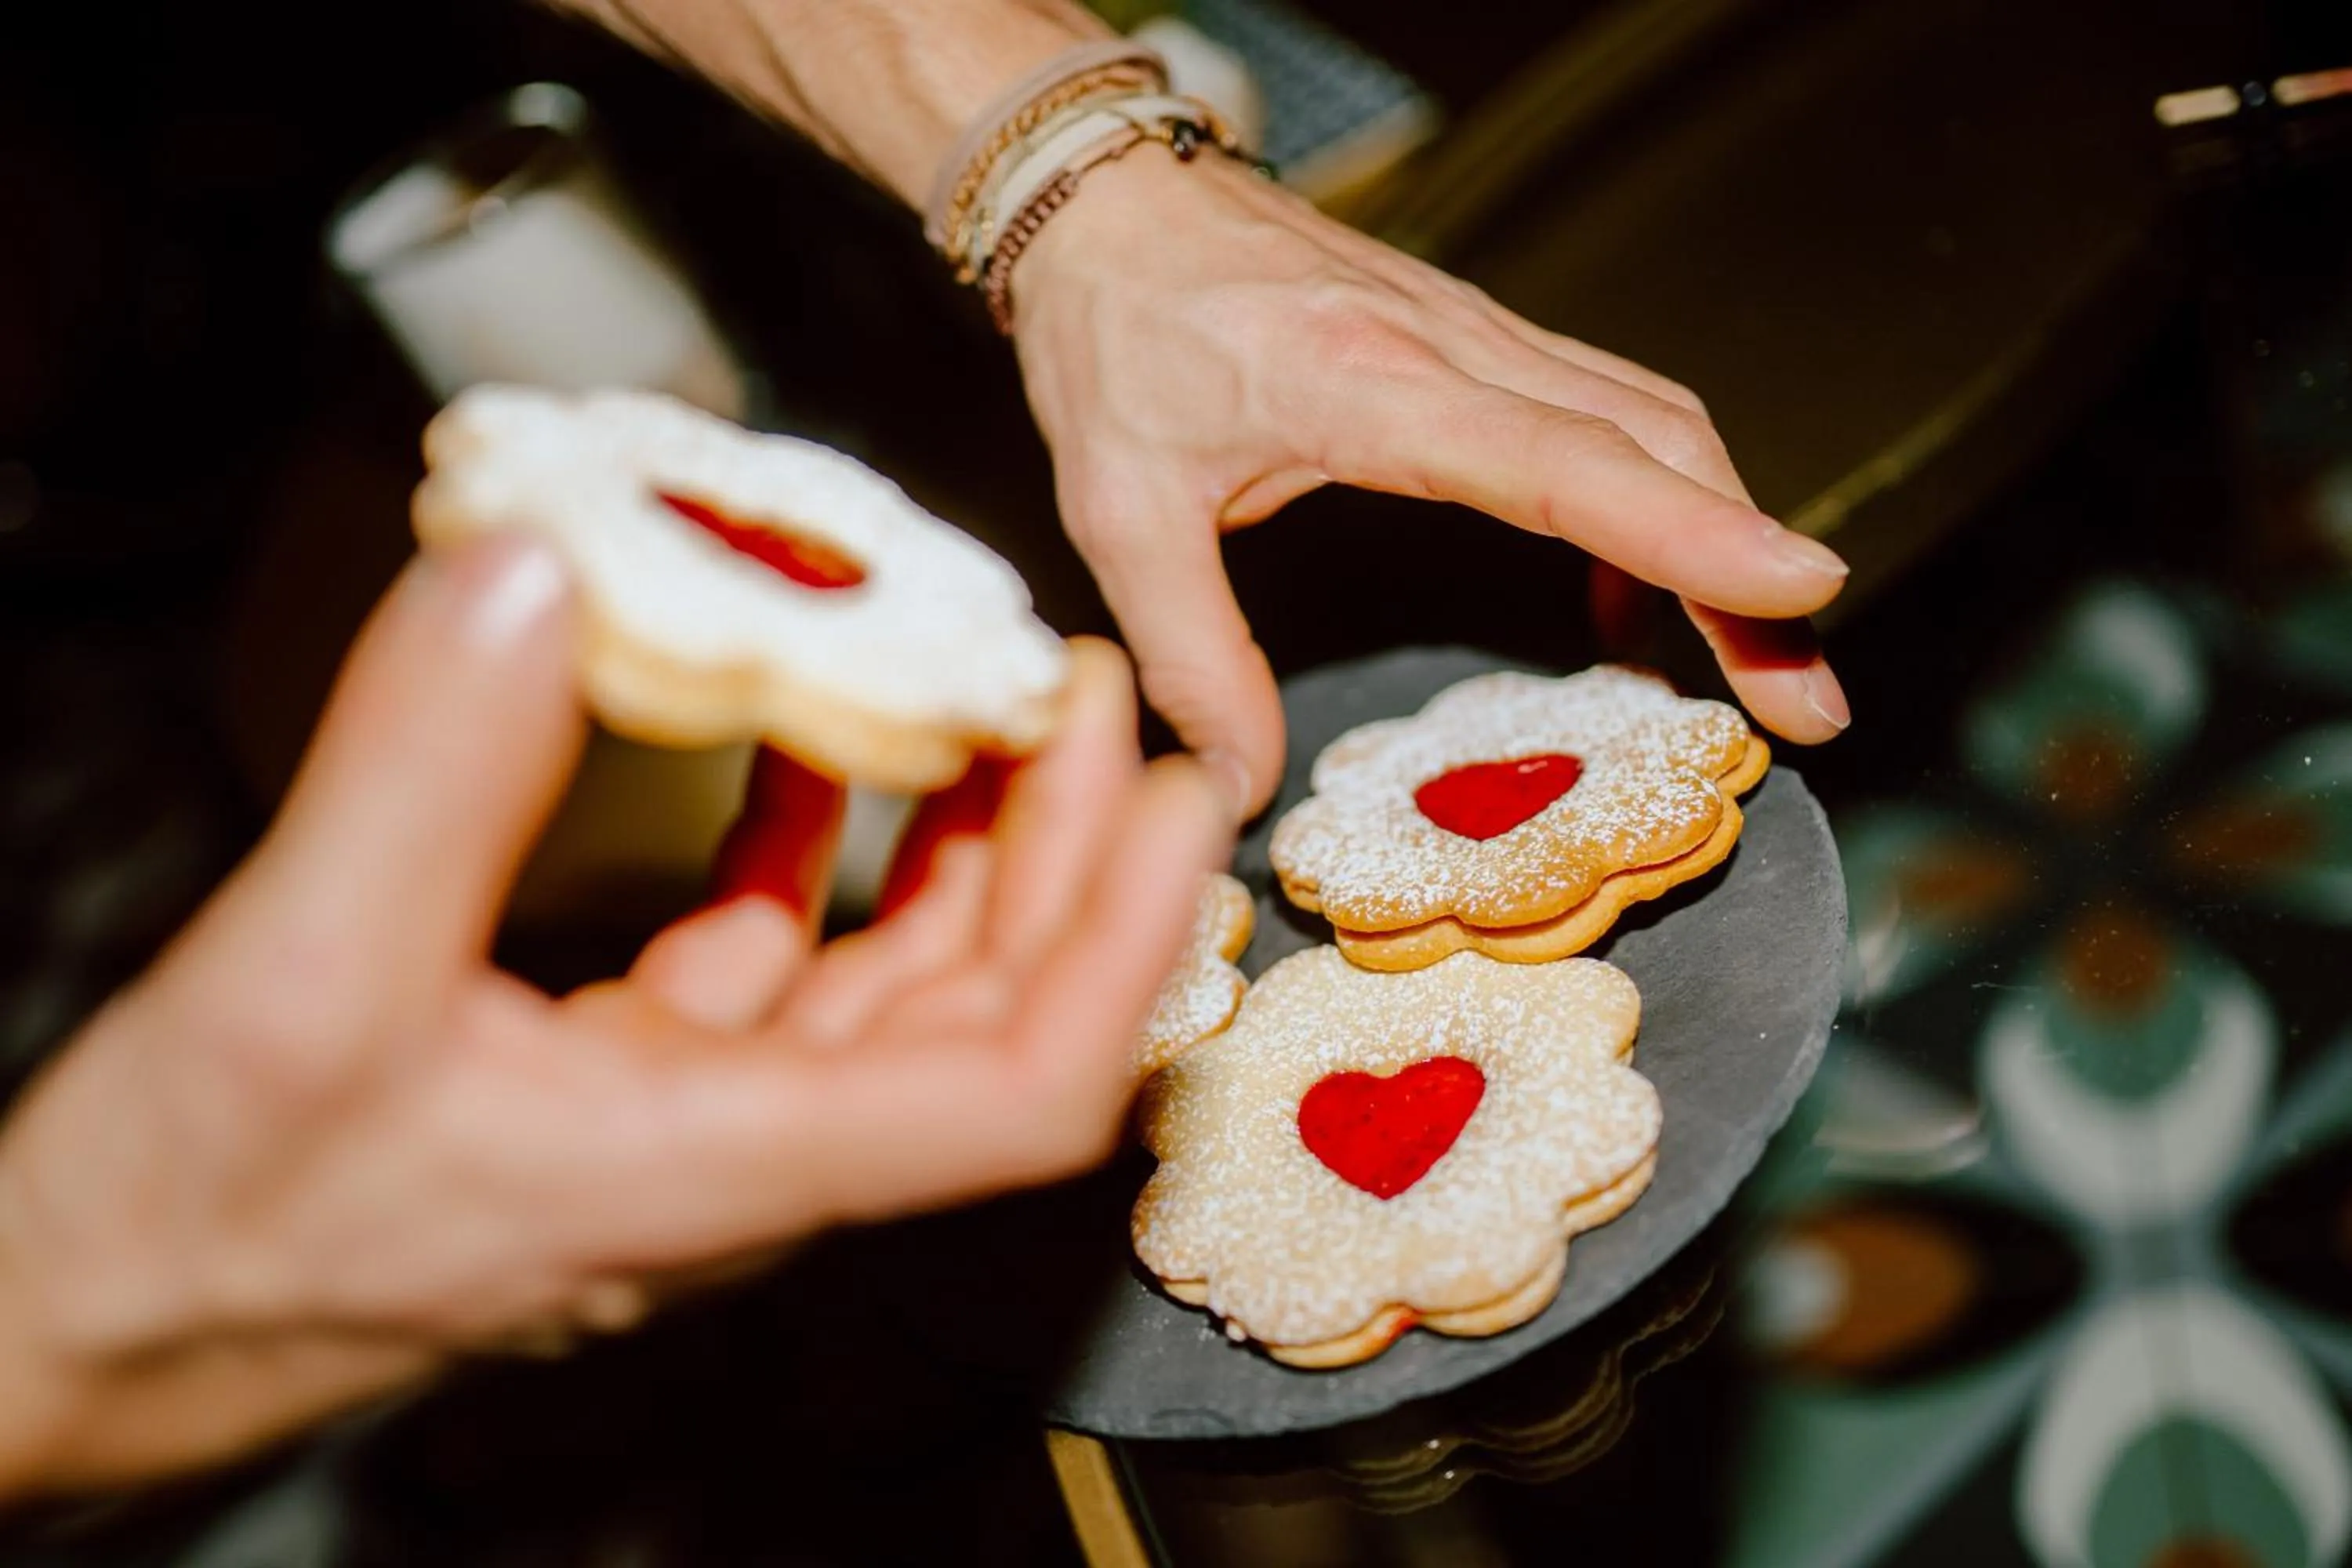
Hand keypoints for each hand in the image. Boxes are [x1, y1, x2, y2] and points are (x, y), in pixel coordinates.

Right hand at [0, 538, 1226, 1498]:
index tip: (1167, 790)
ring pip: (889, 992)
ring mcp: (687, 1122)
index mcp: (721, 1166)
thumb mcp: (301, 978)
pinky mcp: (616, 1086)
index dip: (1124, 943)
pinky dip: (809, 862)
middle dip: (1064, 858)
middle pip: (986, 1020)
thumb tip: (539, 572)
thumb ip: (427, 771)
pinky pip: (764, 969)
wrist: (87, 1320)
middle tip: (1080, 692)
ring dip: (959, 856)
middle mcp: (742, 1157)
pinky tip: (802, 756)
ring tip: (985, 704)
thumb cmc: (193, 1217)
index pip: (1018, 1093)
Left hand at [1011, 148, 1852, 815]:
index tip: (1804, 590)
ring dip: (1720, 538)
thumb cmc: (1111, 337)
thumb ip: (1191, 655)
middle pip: (1652, 448)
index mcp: (1371, 386)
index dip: (1692, 534)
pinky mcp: (1474, 341)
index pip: (1568, 464)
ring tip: (1765, 668)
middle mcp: (1450, 349)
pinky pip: (1602, 414)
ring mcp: (1475, 335)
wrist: (1106, 202)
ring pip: (1649, 425)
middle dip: (1746, 579)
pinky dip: (1652, 501)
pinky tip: (1628, 596)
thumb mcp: (1120, 510)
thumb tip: (1241, 789)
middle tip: (1807, 704)